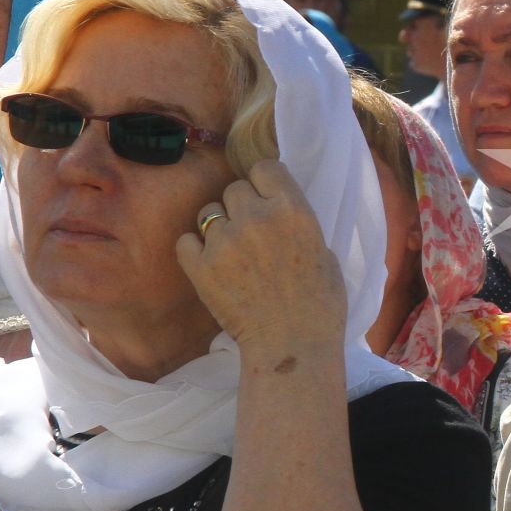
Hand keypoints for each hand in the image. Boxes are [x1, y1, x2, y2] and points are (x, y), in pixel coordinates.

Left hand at [177, 160, 346, 351]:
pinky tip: (210, 264)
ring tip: (230, 252)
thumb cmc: (321, 302)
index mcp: (293, 209)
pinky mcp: (200, 266)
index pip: (265, 167)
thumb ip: (298, 224)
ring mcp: (225, 241)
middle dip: (240, 206)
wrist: (293, 342)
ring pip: (207, 213)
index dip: (263, 182)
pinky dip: (195, 250)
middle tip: (250, 232)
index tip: (265, 198)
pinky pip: (186, 240)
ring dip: (217, 227)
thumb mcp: (325, 251)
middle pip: (234, 189)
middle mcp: (257, 217)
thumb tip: (279, 213)